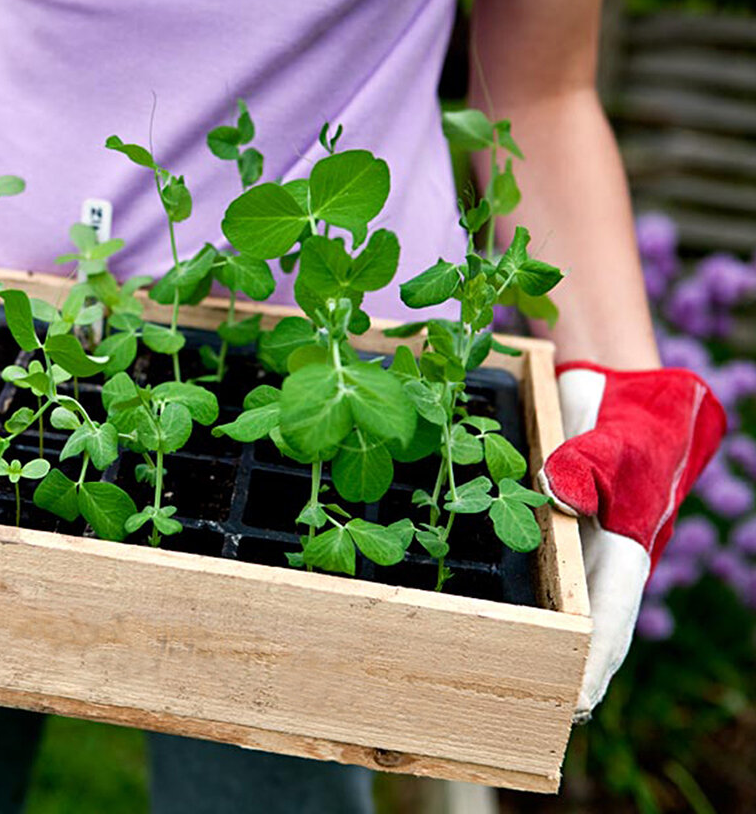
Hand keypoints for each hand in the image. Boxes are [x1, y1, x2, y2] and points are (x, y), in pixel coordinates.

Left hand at [539, 361, 724, 721]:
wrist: (625, 401)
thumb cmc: (632, 425)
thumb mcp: (615, 438)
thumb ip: (586, 464)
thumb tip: (556, 497)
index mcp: (628, 550)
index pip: (611, 618)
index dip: (593, 662)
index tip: (576, 704)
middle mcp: (602, 563)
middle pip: (584, 633)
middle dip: (563, 675)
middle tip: (530, 717)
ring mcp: (577, 554)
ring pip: (558, 612)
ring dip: (538, 647)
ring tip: (507, 691)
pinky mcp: (552, 537)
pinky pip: (534, 578)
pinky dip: (519, 604)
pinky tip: (485, 625)